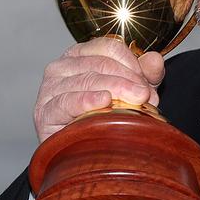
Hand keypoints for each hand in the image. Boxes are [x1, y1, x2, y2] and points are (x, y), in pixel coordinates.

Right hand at [33, 37, 164, 142]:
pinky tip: (104, 101)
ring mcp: (50, 87)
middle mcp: (62, 66)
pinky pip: (67, 101)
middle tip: (145, 96)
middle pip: (101, 63)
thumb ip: (145, 73)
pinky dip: (87, 100)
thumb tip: (155, 59)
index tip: (146, 81)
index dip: (132, 62)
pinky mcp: (44, 111)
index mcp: (81, 54)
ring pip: (87, 80)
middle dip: (127, 79)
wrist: (80, 152)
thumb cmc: (105, 115)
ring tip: (136, 102)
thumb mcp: (131, 90)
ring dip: (116, 90)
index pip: (109, 47)